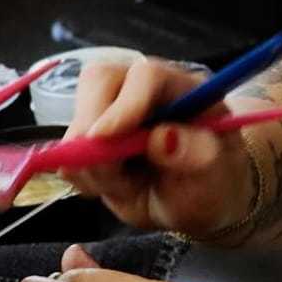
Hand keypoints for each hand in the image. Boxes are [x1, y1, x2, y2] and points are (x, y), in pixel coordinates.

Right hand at [63, 58, 258, 234]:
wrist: (196, 205)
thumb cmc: (212, 184)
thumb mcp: (214, 176)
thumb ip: (197, 155)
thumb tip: (163, 139)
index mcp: (184, 89)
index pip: (147, 76)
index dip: (124, 104)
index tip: (106, 138)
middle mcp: (144, 89)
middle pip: (99, 81)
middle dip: (93, 129)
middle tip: (109, 174)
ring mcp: (114, 108)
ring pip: (77, 117)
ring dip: (92, 162)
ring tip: (127, 186)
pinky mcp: (92, 134)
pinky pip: (67, 149)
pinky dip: (83, 175)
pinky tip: (114, 186)